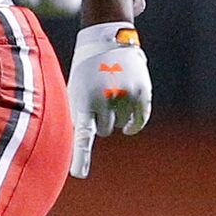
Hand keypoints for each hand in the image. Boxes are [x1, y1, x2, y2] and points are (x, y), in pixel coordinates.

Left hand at [67, 20, 151, 177]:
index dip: (81, 157)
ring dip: (116, 116)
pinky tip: (128, 122)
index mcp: (83, 101)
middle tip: (97, 99)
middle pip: (104, 131)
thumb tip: (76, 148)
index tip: (79, 174)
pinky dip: (132, 124)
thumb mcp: (74, 91)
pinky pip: (138, 122)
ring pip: (120, 125)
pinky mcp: (142, 93)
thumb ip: (76, 118)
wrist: (106, 40)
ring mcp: (125, 97)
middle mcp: (105, 100)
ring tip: (110, 92)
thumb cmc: (85, 72)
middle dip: (101, 120)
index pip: (82, 135)